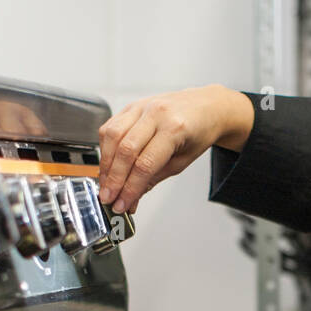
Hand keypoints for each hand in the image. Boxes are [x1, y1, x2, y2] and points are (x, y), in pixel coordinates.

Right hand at [97, 84, 250, 214]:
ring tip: (105, 185)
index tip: (121, 205)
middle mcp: (156, 114)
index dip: (129, 188)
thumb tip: (131, 199)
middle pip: (126, 150)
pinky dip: (105, 148)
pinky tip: (107, 164)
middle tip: (108, 198)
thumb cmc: (197, 133)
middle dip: (114, 180)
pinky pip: (110, 127)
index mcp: (174, 128)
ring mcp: (141, 107)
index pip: (145, 164)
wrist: (205, 106)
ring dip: (105, 165)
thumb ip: (153, 178)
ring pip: (112, 136)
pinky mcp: (131, 106)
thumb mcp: (182, 162)